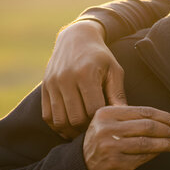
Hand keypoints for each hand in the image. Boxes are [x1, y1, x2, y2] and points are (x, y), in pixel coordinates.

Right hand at [42, 20, 126, 138]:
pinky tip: (71, 127)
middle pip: (75, 117)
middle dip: (87, 128)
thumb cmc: (101, 56)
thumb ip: (118, 93)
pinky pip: (47, 116)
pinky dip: (58, 126)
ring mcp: (52, 84)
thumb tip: (125, 115)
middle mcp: (65, 79)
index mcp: (86, 73)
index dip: (102, 120)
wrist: (76, 38)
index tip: (110, 123)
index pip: (93, 109)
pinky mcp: (44, 88)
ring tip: (85, 132)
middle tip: (98, 131)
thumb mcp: (114, 70)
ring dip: (72, 131)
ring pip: (60, 120)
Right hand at [83, 106, 169, 169]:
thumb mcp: (108, 122)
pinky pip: (142, 157)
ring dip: (164, 143)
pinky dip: (155, 154)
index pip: (143, 111)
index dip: (163, 116)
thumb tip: (164, 118)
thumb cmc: (102, 141)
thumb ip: (130, 116)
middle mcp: (106, 129)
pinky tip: (160, 152)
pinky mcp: (115, 163)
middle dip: (165, 129)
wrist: (82, 165)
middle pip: (147, 126)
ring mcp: (110, 147)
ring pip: (146, 142)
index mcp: (106, 113)